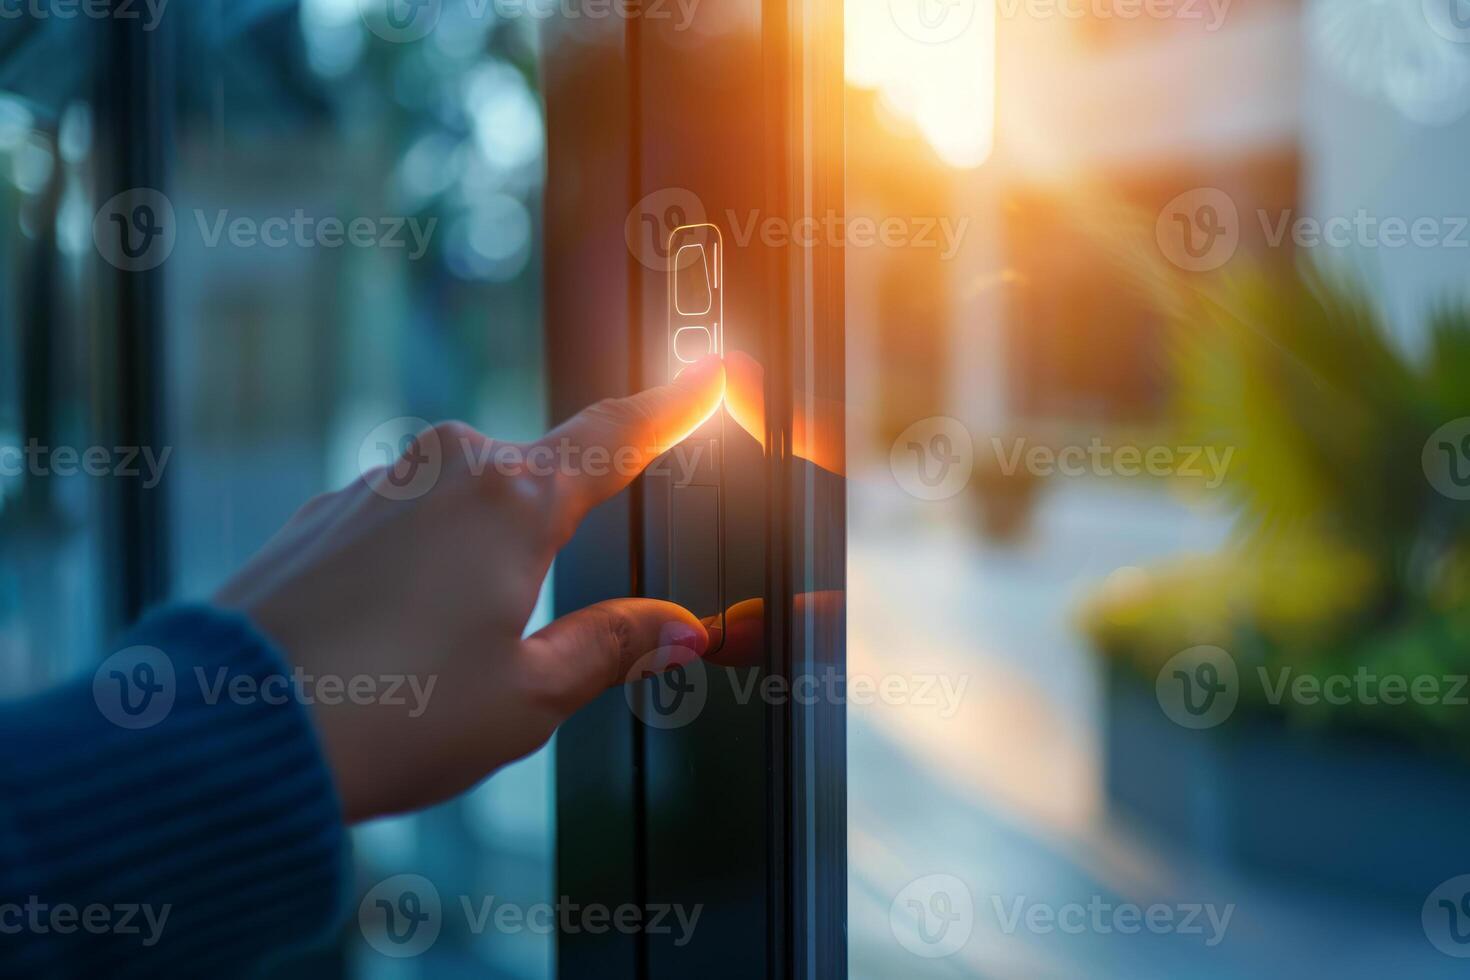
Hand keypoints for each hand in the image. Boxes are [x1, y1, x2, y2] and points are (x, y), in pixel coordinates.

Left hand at [215, 356, 726, 821]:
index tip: (717, 368)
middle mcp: (448, 469)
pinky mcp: (325, 514)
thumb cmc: (391, 719)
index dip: (677, 405)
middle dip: (548, 548)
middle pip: (540, 486)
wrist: (227, 732)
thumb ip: (611, 646)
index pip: (619, 437)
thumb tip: (680, 628)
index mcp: (516, 502)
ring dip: (475, 572)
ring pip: (466, 513)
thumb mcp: (528, 699)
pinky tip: (381, 651)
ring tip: (426, 674)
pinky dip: (415, 578)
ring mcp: (378, 485)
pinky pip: (403, 529)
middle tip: (511, 650)